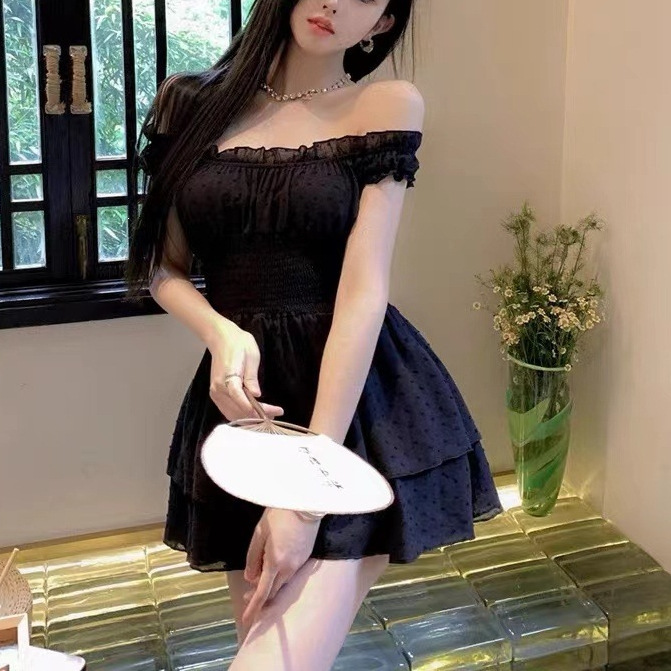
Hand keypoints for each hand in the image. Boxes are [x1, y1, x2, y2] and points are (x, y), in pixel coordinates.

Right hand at [206, 319, 283, 420]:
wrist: (221, 338)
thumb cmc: (238, 344)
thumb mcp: (251, 357)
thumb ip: (252, 378)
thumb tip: (256, 395)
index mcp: (228, 379)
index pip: (243, 402)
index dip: (259, 410)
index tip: (274, 412)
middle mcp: (218, 390)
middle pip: (239, 411)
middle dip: (257, 416)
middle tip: (275, 414)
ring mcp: (215, 393)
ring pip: (233, 414)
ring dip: (249, 418)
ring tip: (267, 414)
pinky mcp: (216, 394)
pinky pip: (228, 410)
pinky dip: (241, 415)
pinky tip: (254, 413)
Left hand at [241, 508, 320, 627]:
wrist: (305, 504)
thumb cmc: (279, 515)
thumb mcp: (260, 533)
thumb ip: (253, 558)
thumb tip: (250, 578)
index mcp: (275, 562)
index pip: (263, 592)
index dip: (254, 607)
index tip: (246, 619)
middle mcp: (289, 567)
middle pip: (273, 590)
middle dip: (260, 596)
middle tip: (246, 596)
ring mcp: (299, 563)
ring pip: (282, 582)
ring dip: (270, 585)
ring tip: (258, 578)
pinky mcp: (305, 556)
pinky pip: (290, 573)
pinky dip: (279, 576)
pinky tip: (273, 567)